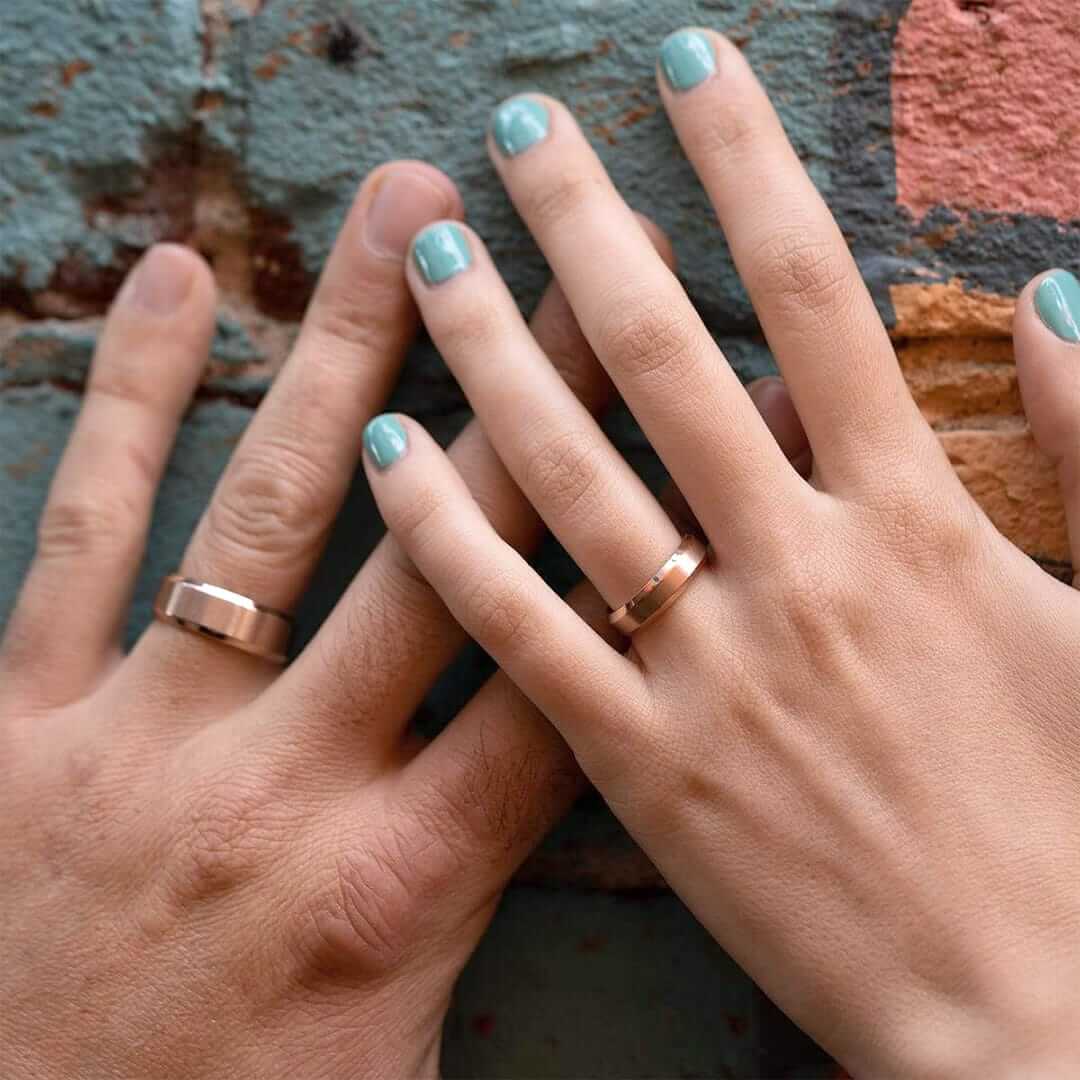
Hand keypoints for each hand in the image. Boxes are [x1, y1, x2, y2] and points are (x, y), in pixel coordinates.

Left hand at [0, 158, 809, 1076]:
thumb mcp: (401, 1062)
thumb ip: (486, 929)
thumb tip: (584, 811)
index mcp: (397, 883)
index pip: (556, 667)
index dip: (640, 534)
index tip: (693, 422)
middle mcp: (283, 783)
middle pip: (450, 550)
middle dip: (534, 394)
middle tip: (588, 266)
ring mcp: (144, 733)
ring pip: (275, 505)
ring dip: (355, 349)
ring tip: (409, 218)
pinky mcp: (20, 715)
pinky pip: (89, 529)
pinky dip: (136, 400)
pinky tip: (183, 288)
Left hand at [360, 32, 1079, 1077]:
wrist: (1037, 1014)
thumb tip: (1058, 290)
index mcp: (914, 519)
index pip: (811, 290)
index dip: (746, 161)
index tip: (686, 66)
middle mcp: (793, 569)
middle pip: (664, 354)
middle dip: (587, 223)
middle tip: (514, 128)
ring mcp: (705, 667)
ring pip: (569, 475)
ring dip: (489, 352)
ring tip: (424, 256)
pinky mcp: (641, 767)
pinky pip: (519, 631)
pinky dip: (450, 537)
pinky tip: (386, 454)